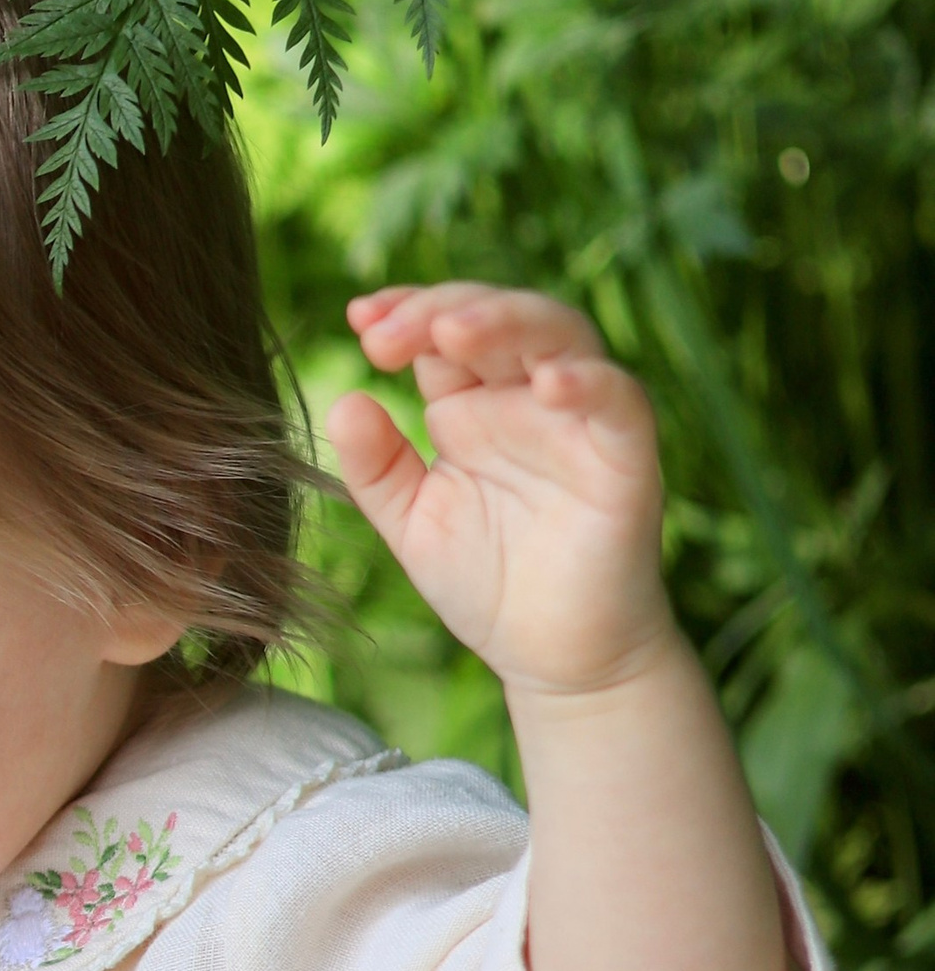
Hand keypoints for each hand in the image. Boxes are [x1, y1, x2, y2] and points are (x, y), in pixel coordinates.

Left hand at [329, 285, 674, 702]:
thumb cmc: (488, 584)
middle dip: (440, 310)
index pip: (443, 330)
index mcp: (472, 405)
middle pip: (496, 317)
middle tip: (384, 333)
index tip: (357, 318)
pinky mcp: (627, 455)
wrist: (557, 660)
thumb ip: (375, 467)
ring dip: (508, 322)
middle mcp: (526, 399)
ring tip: (452, 330)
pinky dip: (589, 382)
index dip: (404, 312)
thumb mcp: (412, 522)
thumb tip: (343, 401)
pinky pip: (618, 400)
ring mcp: (579, 420)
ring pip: (559, 336)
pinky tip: (547, 382)